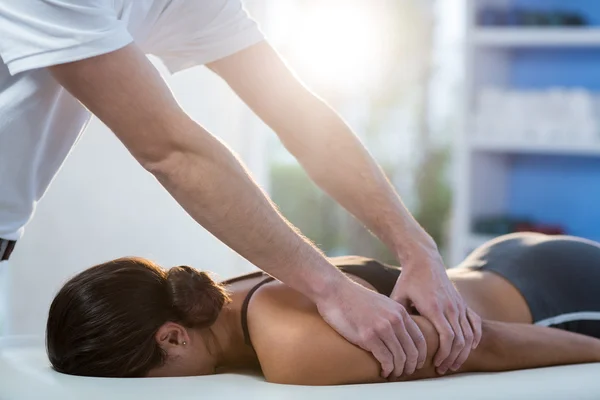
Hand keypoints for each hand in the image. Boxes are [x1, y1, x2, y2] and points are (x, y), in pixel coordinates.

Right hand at [315, 278, 426, 378]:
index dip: (420, 356)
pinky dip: (387, 369)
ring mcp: (382, 328)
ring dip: (398, 370)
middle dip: (410, 366)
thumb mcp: (381, 303)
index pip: (419, 339)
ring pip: (400, 358)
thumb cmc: (353, 298)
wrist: (335, 291)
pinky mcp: (368, 336)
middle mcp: (394, 319)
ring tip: (393, 374)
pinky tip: (384, 371)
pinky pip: (385, 359)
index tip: (416, 364)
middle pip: (412, 351)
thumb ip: (392, 316)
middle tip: (404, 373)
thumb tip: (398, 334)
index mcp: (399, 311)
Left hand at [390, 241, 482, 374]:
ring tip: (453, 363)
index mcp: (434, 307)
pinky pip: (475, 323)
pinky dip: (475, 337)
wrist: (424, 260)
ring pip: (469, 334)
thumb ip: (398, 316)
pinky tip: (469, 347)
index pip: (447, 337)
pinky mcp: (462, 302)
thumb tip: (391, 337)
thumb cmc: (409, 280)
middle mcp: (450, 307)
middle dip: (453, 358)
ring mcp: (458, 304)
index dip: (444, 354)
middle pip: (460, 340)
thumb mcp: (399, 296)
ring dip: (463, 352)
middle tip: (443, 369)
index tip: (436, 365)